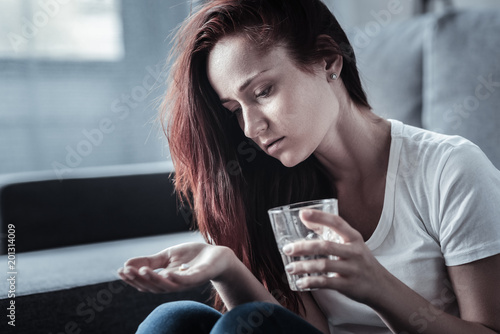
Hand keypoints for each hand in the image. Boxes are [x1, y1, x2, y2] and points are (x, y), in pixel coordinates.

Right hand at [117, 242, 234, 292]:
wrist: (217, 255)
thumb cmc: (192, 256)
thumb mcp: (167, 256)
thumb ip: (150, 261)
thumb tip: (127, 263)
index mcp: (165, 280)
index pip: (146, 283)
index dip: (132, 278)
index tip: (120, 270)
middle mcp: (174, 284)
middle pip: (153, 287)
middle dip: (139, 279)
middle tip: (127, 271)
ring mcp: (186, 282)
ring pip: (167, 286)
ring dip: (154, 279)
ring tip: (142, 270)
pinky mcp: (198, 277)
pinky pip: (185, 281)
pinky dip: (175, 278)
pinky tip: (166, 272)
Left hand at [283, 209, 390, 304]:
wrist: (381, 286)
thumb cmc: (360, 260)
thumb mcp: (352, 243)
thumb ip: (331, 232)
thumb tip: (305, 218)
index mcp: (354, 237)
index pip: (337, 222)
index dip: (319, 217)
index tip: (302, 213)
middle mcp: (354, 251)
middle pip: (326, 246)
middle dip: (304, 247)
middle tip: (287, 249)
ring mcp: (352, 269)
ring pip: (324, 265)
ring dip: (303, 266)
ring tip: (289, 267)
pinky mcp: (349, 285)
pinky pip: (326, 283)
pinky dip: (311, 282)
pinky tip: (300, 282)